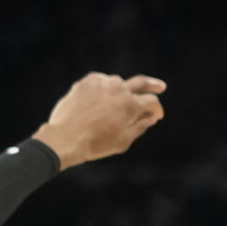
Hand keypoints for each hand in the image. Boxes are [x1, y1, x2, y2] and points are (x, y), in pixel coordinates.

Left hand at [33, 72, 167, 169]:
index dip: (157, 109)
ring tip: (119, 103)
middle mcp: (118, 89)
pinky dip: (105, 88)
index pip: (151, 102)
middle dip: (153, 85)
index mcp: (130, 105)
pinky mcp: (87, 82)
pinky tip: (103, 98)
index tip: (157, 116)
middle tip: (160, 87)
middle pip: (141, 82)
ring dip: (123, 92)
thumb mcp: (123, 141)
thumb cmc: (96, 144)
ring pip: (118, 83)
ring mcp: (101, 83)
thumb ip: (141, 126)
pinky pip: (101, 81)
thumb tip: (151, 117)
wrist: (65, 138)